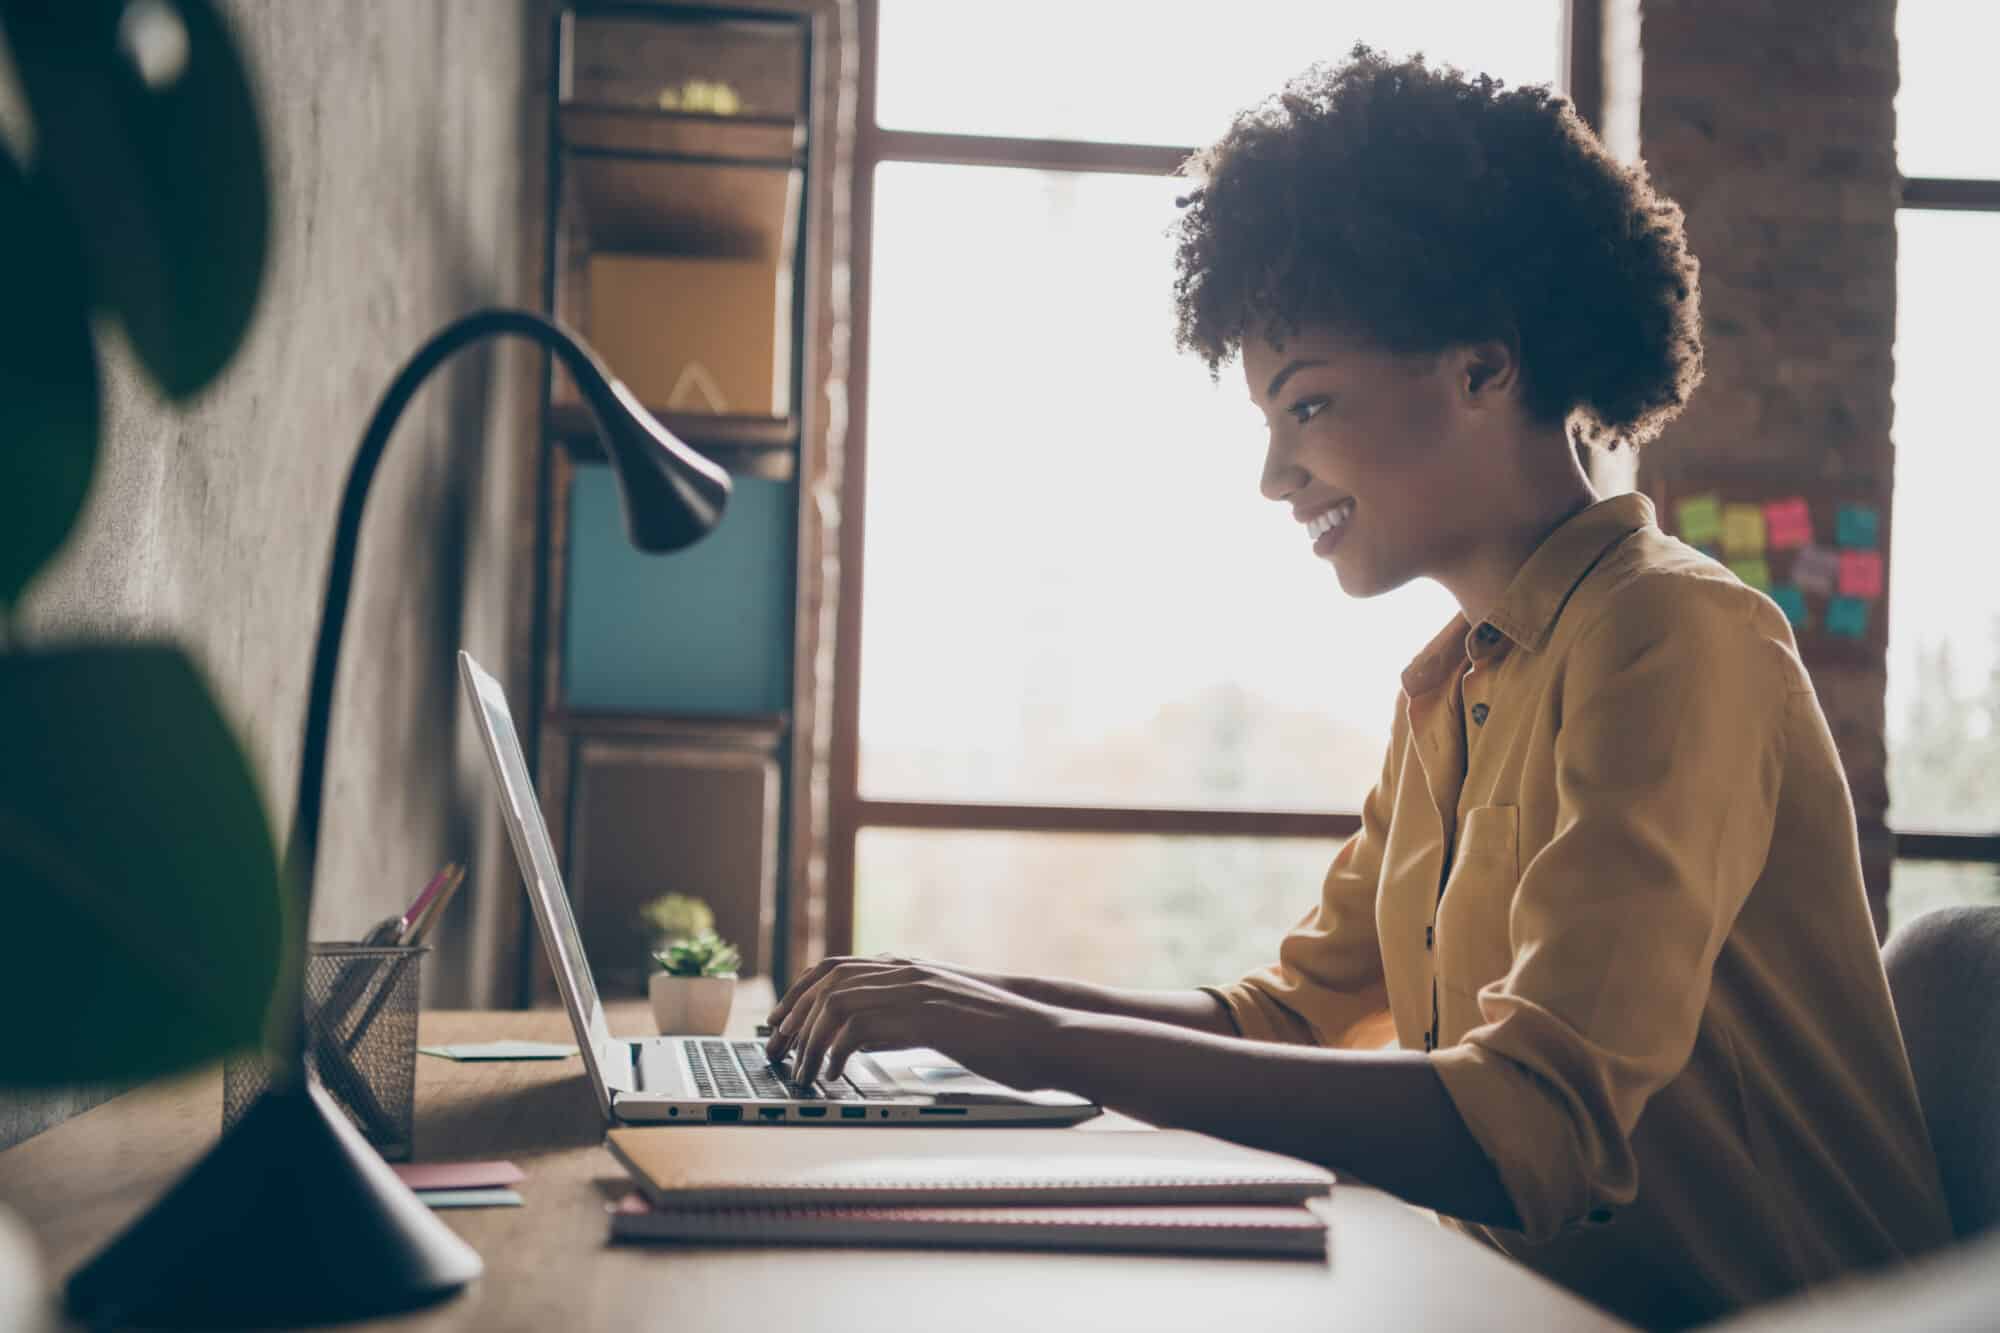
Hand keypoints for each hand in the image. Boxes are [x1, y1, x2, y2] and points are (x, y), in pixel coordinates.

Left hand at [764, 957, 1066, 1091]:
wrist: (1041, 1033)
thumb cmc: (996, 1033)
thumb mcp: (940, 1016)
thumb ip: (902, 1016)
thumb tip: (863, 1036)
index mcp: (906, 968)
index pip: (832, 966)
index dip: (797, 993)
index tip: (777, 1023)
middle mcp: (905, 971)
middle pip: (825, 981)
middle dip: (793, 1018)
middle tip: (777, 1053)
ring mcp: (916, 990)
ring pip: (837, 1003)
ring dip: (811, 1040)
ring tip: (803, 1073)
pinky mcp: (926, 1017)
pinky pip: (864, 1029)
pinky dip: (838, 1053)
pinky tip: (836, 1076)